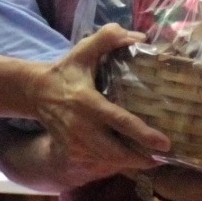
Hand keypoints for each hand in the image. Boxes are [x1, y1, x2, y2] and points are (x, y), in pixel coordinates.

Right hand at [27, 26, 170, 181]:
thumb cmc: (66, 70)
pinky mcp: (70, 151)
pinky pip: (97, 162)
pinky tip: (128, 158)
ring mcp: (74, 143)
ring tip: (151, 160)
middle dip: (141, 159)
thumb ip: (109, 38)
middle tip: (162, 157)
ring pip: (107, 161)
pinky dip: (114, 162)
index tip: (164, 143)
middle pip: (116, 152)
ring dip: (130, 162)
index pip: (120, 121)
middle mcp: (81, 127)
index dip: (143, 134)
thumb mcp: (84, 50)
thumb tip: (139, 38)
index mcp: (88, 102)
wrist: (36, 92)